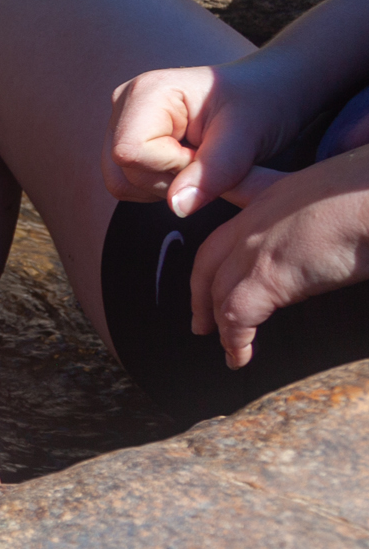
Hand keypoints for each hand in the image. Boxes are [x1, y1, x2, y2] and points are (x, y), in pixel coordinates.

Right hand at [104, 54, 303, 216]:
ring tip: (201, 162)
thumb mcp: (248, 134)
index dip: (172, 167)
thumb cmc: (262, 102)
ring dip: (167, 187)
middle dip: (172, 180)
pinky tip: (189, 166)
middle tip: (210, 159)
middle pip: (122, 172)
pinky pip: (129, 184)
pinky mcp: (129, 139)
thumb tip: (177, 208)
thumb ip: (214, 171)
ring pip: (122, 182)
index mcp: (147, 91)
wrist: (269, 91)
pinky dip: (162, 187)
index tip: (209, 153)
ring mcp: (121, 122)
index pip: (131, 153)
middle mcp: (124, 104)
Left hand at [189, 147, 368, 367]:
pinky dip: (236, 341)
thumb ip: (327, 213)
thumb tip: (340, 237)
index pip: (233, 214)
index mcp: (277, 193)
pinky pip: (238, 315)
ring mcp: (257, 245)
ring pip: (220, 290)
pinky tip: (240, 357)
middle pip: (211, 258)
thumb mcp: (346, 191)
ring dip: (220, 324)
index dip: (223, 246)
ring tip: (228, 348)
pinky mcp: (268, 275)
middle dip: (202, 291)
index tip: (215, 266)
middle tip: (203, 320)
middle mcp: (258, 216)